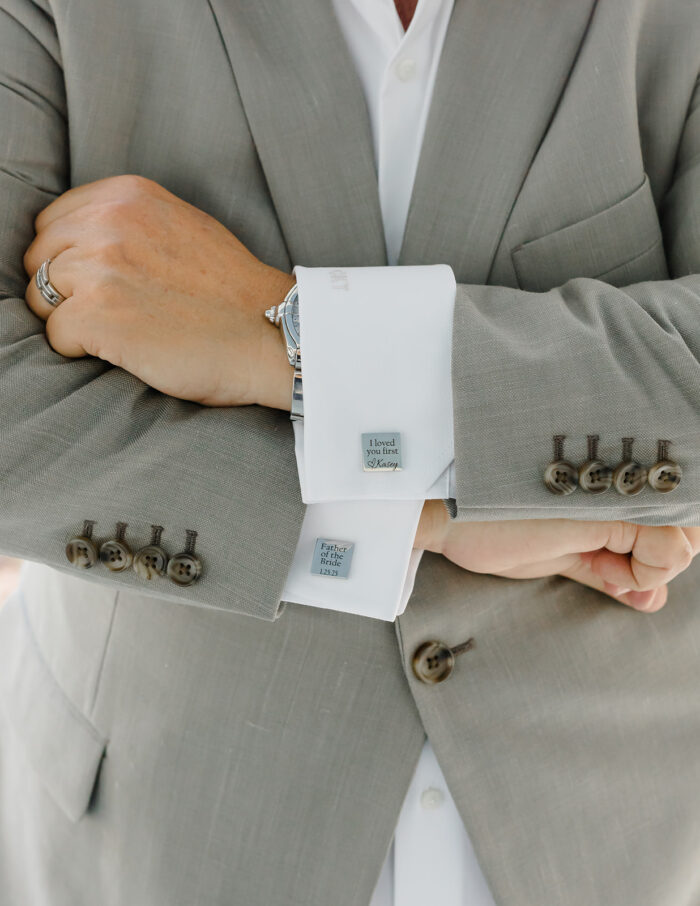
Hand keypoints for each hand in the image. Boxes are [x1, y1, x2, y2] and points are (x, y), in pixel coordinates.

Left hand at [23, 174, 294, 407]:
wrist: (270, 335)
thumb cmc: (232, 292)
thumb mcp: (183, 227)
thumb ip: (131, 222)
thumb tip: (82, 237)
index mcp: (127, 196)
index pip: (53, 222)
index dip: (68, 257)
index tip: (98, 282)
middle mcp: (108, 223)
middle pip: (39, 258)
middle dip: (63, 288)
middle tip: (109, 312)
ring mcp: (100, 269)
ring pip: (39, 297)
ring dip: (71, 319)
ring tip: (118, 331)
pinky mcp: (98, 316)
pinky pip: (55, 335)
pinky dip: (80, 349)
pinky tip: (122, 349)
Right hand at [415, 500, 699, 612]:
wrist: (450, 510)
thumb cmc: (494, 526)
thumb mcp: (564, 554)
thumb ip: (612, 574)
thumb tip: (655, 602)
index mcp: (615, 483)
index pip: (678, 519)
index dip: (654, 551)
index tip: (608, 559)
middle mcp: (628, 476)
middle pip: (690, 529)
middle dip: (655, 560)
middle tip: (596, 557)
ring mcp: (626, 487)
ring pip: (687, 542)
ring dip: (646, 567)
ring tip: (588, 552)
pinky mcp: (618, 504)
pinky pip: (669, 551)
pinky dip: (641, 574)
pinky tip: (591, 557)